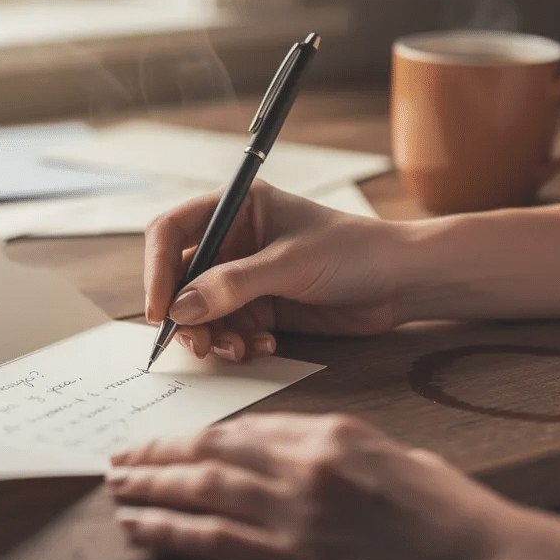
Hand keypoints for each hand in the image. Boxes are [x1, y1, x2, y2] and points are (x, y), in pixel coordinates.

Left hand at [107, 413, 530, 559]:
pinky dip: (167, 530)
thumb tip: (302, 465)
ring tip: (116, 488)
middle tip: (120, 458)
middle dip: (159, 454)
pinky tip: (139, 529)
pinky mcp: (292, 559)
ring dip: (150, 487)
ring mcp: (295, 510)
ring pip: (200, 488)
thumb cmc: (456, 517)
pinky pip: (211, 537)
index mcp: (333, 433)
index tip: (170, 441)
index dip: (199, 436)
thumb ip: (344, 455)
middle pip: (212, 450)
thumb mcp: (401, 461)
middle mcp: (304, 463)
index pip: (247, 429)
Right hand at [144, 180, 406, 361]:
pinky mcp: (260, 308)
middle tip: (198, 343)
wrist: (402, 283)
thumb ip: (233, 286)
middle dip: (185, 314)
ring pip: (200, 312)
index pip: (171, 232)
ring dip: (211, 336)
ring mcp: (245, 277)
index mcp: (236, 208)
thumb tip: (181, 309)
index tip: (160, 309)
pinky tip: (263, 347)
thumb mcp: (290, 264)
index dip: (157, 269)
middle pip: (180, 279)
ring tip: (236, 351)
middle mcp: (233, 241)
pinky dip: (236, 344)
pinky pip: (228, 330)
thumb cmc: (355, 252)